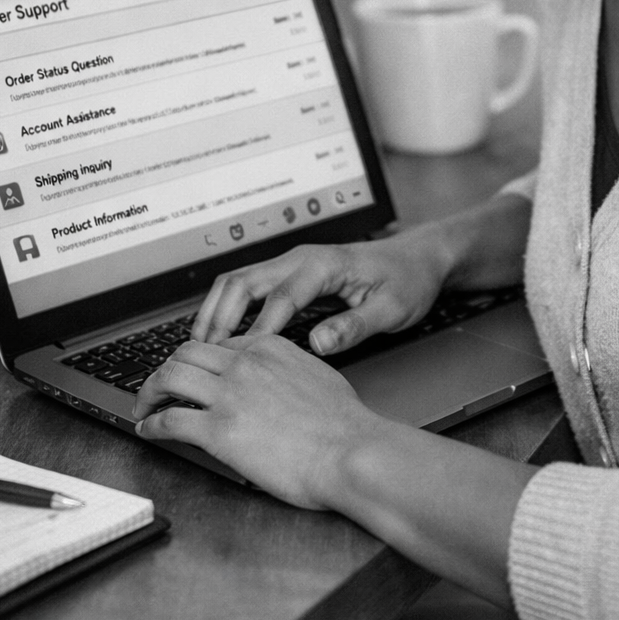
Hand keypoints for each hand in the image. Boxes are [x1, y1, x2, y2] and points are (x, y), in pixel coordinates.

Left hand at [132, 332, 377, 505]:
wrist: (351, 451)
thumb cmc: (345, 424)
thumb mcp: (318, 376)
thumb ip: (290, 371)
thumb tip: (280, 382)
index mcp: (269, 348)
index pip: (220, 345)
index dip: (200, 360)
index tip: (194, 374)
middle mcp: (244, 364)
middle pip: (186, 352)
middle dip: (165, 368)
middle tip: (157, 386)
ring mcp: (229, 395)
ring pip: (170, 377)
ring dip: (149, 392)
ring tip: (144, 405)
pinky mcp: (218, 430)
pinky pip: (170, 420)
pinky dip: (152, 425)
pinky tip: (149, 431)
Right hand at [190, 226, 451, 355]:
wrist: (418, 259)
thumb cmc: (407, 281)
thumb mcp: (392, 308)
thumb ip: (355, 326)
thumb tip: (318, 343)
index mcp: (323, 265)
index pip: (281, 297)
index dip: (259, 329)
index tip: (242, 361)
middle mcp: (300, 258)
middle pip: (243, 280)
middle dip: (219, 316)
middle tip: (203, 355)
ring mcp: (292, 263)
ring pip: (238, 280)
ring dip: (216, 310)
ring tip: (200, 348)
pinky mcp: (290, 273)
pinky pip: (248, 286)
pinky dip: (227, 308)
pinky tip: (221, 337)